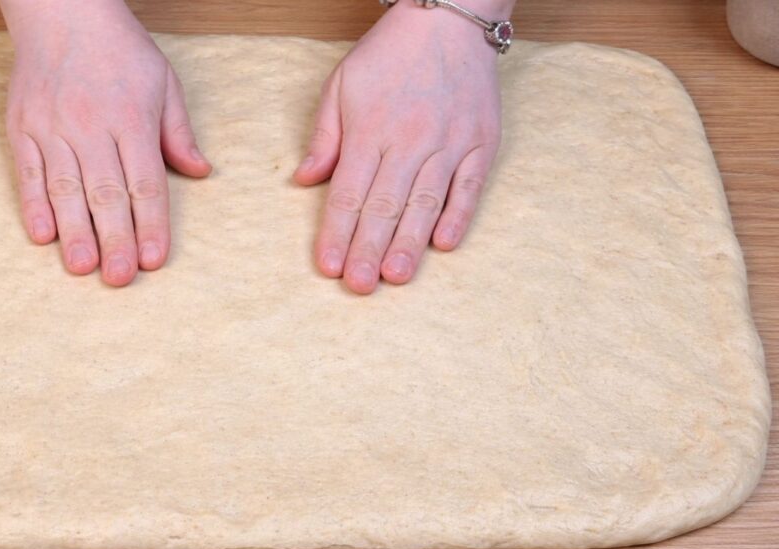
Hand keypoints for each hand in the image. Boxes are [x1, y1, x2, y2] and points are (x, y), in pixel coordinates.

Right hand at [1, 0, 210, 285]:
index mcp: (132, 119)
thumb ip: (178, 132)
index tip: (154, 259)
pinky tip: (42, 235)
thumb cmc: (119, 49)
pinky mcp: (21, 127)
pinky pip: (27, 172)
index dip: (151, 224)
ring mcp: (52, 128)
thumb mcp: (164, 82)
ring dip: (74, 232)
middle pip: (105, 193)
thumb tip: (201, 172)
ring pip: (65, 189)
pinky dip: (33, 205)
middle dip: (114, 239)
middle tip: (120, 278)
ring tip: (82, 267)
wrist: (62, 10)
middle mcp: (91, 126)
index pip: (145, 182)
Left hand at [294, 0, 509, 293]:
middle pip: (384, 205)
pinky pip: (470, 186)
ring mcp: (450, 142)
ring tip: (395, 277)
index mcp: (370, 129)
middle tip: (358, 285)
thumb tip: (304, 181)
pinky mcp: (482, 142)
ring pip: (426, 202)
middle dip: (369, 249)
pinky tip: (443, 245)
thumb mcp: (341, 85)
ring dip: (409, 243)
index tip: (328, 266)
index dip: (337, 232)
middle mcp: (409, 140)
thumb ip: (324, 136)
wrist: (450, 19)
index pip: (349, 192)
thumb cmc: (389, 54)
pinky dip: (458, 216)